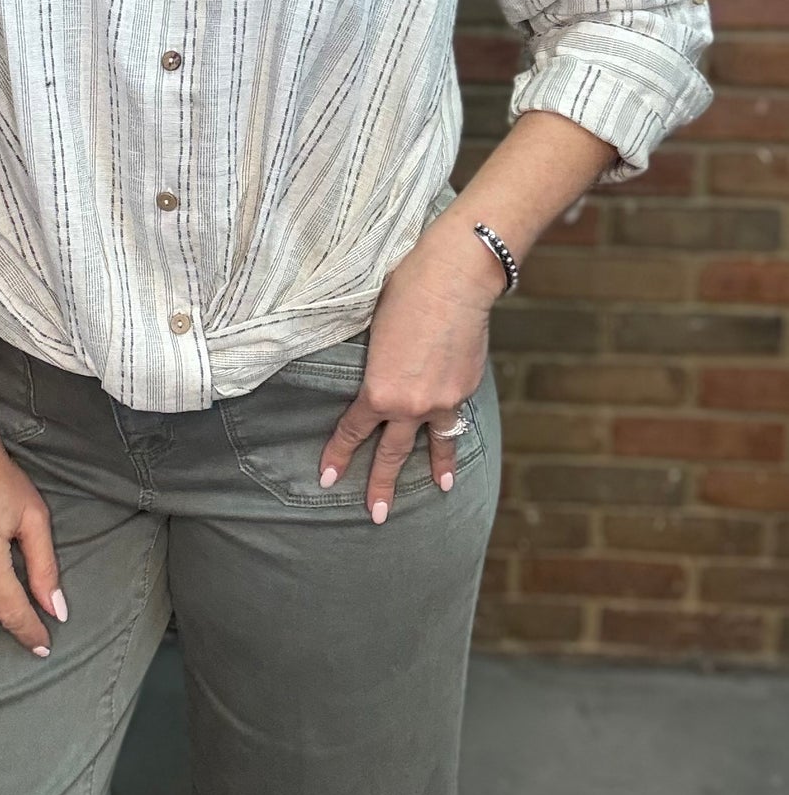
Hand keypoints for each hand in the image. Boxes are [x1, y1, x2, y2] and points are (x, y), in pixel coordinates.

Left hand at [317, 223, 503, 521]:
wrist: (454, 280)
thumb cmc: (403, 291)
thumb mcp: (371, 331)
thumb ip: (372, 365)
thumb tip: (374, 375)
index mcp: (377, 391)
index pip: (351, 432)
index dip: (338, 455)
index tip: (327, 478)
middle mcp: (410, 405)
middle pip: (391, 453)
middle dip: (381, 485)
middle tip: (376, 515)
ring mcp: (443, 401)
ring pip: (433, 445)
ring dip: (434, 470)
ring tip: (438, 491)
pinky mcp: (465, 389)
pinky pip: (455, 419)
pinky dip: (454, 433)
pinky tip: (456, 445)